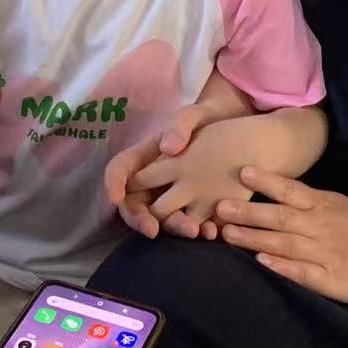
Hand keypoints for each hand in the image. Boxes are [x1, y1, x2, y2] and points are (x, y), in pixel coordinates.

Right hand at [104, 102, 226, 240]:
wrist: (235, 130)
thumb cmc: (205, 120)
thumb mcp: (193, 115)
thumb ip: (180, 125)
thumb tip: (167, 148)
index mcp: (144, 159)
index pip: (119, 171)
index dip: (113, 185)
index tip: (116, 198)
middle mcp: (153, 183)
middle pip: (136, 205)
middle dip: (141, 219)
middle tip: (153, 230)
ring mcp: (173, 198)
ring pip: (164, 219)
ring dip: (174, 228)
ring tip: (193, 231)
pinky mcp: (194, 209)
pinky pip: (190, 224)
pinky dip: (199, 230)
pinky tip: (211, 231)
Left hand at [216, 169, 347, 304]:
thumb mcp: (336, 203)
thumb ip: (306, 200)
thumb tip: (270, 190)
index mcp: (322, 205)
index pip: (291, 190)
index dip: (267, 181)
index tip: (242, 171)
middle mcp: (320, 226)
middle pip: (280, 216)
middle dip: (248, 211)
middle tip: (219, 206)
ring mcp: (325, 252)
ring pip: (285, 243)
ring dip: (255, 238)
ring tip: (228, 233)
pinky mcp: (332, 279)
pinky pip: (304, 272)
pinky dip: (283, 267)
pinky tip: (263, 263)